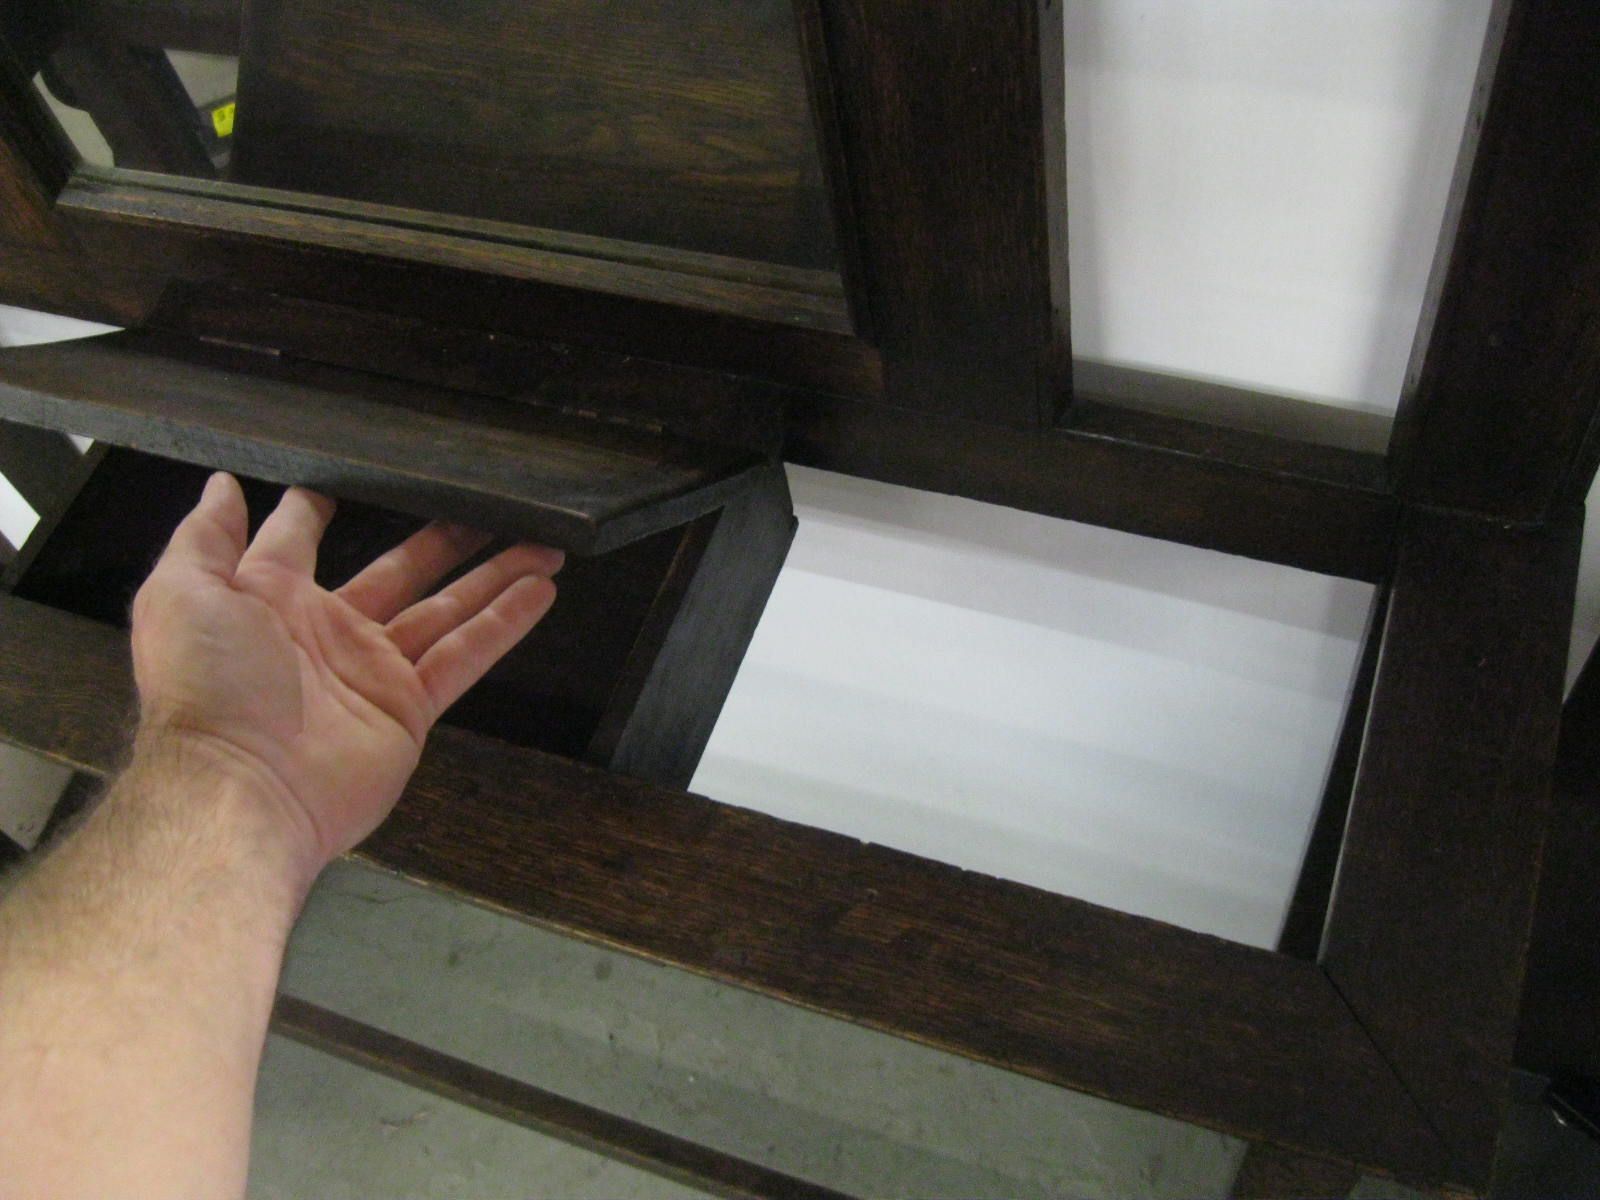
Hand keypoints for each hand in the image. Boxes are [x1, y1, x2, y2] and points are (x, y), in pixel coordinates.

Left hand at [130, 472, 560, 876]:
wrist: (242, 789)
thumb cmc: (207, 687)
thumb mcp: (180, 594)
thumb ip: (205, 538)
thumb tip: (221, 485)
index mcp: (269, 599)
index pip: (299, 543)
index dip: (318, 510)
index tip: (349, 480)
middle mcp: (327, 632)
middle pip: (399, 571)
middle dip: (443, 539)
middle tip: (487, 508)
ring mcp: (373, 672)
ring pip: (446, 609)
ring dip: (494, 576)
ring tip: (544, 545)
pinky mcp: (409, 708)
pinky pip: (464, 657)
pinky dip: (504, 625)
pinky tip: (541, 591)